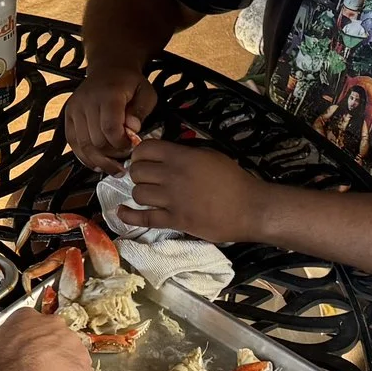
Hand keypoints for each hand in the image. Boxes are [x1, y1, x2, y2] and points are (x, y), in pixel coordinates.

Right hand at [67, 67, 156, 170]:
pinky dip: (85, 157)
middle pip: (96, 140)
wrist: (108, 68)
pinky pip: (73, 143)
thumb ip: (141, 111)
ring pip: (83, 145)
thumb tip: (132, 129)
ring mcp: (75, 109)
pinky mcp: (68, 116)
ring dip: (100, 160)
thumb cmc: (129, 83)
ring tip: (114, 168)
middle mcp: (87, 101)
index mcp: (108, 94)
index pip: (110, 128)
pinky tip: (97, 163)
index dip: (121, 144)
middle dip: (113, 154)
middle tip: (126, 156)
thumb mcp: (145, 92)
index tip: (132, 146)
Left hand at [121, 139, 272, 244]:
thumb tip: (166, 152)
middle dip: (138, 173)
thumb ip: (186, 152)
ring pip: (138, 193)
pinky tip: (122, 212)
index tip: (144, 159)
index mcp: (182, 157)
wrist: (249, 208)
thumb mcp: (210, 154)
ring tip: (146, 193)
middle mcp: (173, 176)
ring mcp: (172, 200)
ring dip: (139, 193)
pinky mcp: (175, 221)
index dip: (140, 154)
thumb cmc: (234, 179)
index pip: (145, 149)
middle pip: (137, 172)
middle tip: (146, 178)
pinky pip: (144, 218)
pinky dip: (129, 215)